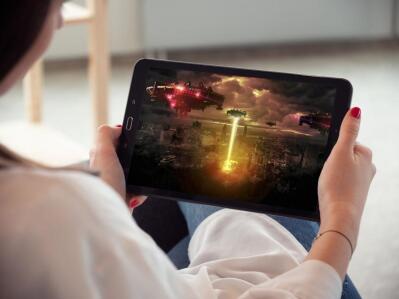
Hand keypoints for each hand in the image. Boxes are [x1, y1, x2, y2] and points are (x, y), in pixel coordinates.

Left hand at [89, 125, 146, 208]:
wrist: (107, 216)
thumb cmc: (104, 185)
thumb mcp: (103, 152)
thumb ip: (106, 134)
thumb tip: (118, 127)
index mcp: (99, 157)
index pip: (116, 141)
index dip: (128, 138)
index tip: (138, 138)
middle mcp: (106, 169)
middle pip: (129, 156)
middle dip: (137, 160)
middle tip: (137, 164)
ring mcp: (115, 183)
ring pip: (137, 173)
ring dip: (141, 179)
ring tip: (135, 184)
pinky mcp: (123, 197)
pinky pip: (139, 190)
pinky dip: (140, 193)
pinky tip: (135, 196)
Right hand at [318, 107, 375, 245]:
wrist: (339, 218)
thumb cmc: (338, 186)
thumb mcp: (340, 153)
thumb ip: (348, 131)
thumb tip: (356, 110)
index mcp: (366, 156)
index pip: (347, 141)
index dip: (333, 148)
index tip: (328, 158)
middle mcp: (368, 169)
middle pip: (343, 155)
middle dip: (332, 161)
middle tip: (326, 171)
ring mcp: (361, 183)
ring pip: (341, 170)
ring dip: (331, 174)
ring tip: (326, 182)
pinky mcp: (353, 195)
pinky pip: (340, 182)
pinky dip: (333, 184)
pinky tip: (328, 191)